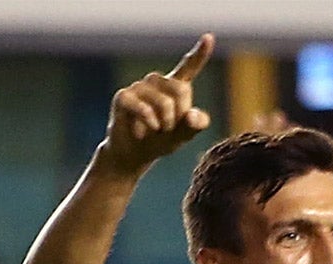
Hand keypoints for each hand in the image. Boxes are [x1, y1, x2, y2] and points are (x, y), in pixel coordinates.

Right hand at [98, 34, 214, 174]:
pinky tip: (141, 132)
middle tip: (166, 130)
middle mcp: (156, 81)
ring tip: (154, 131)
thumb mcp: (182, 137)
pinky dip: (148, 124)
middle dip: (178, 117)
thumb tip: (193, 116)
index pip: (189, 67)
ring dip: (163, 124)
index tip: (209, 37)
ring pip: (163, 103)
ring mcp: (139, 87)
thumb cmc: (159, 142)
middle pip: (181, 91)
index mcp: (174, 86)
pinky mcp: (123, 97)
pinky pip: (143, 109)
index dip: (200, 53)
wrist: (132, 156)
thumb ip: (194, 126)